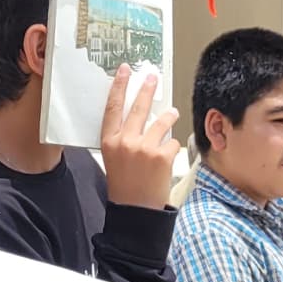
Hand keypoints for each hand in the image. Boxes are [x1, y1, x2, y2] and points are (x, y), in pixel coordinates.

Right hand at [99, 65, 184, 209]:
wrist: (135, 210)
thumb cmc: (124, 185)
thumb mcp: (114, 158)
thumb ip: (123, 137)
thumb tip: (139, 117)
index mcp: (109, 141)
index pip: (113, 107)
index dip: (119, 87)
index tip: (125, 71)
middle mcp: (125, 142)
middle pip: (138, 107)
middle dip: (147, 90)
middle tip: (153, 77)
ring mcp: (144, 148)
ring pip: (162, 122)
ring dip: (169, 117)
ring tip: (172, 114)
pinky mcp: (162, 156)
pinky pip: (172, 143)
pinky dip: (172, 149)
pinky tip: (167, 159)